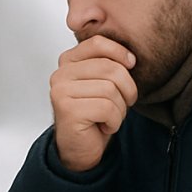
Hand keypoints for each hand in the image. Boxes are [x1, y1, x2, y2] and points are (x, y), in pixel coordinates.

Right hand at [49, 35, 137, 171]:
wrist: (80, 148)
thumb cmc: (94, 115)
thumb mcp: (103, 82)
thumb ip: (109, 64)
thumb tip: (131, 57)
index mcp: (68, 62)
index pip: (98, 43)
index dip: (120, 53)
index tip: (130, 65)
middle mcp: (60, 74)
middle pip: (110, 68)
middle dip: (126, 89)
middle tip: (121, 103)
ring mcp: (61, 91)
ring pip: (111, 90)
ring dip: (119, 109)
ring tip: (108, 117)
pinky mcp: (67, 109)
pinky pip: (107, 108)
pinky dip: (113, 121)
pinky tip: (103, 126)